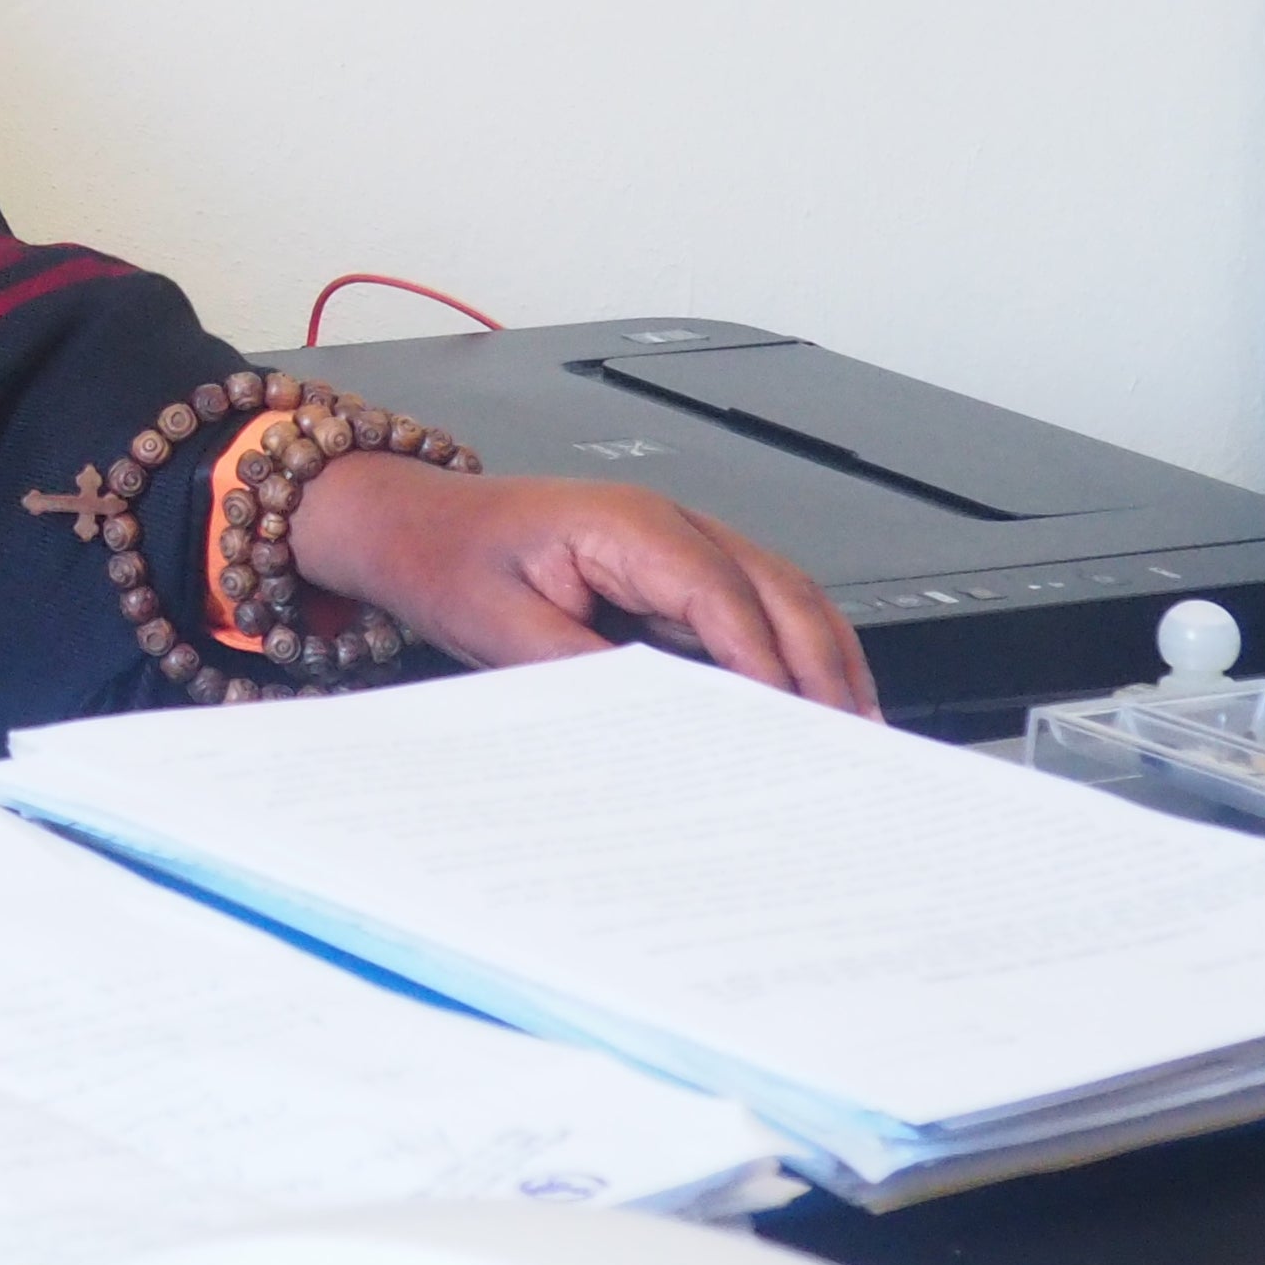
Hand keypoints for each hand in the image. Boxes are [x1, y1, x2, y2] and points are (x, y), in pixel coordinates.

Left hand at [284, 451, 879, 716]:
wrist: (408, 524)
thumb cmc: (446, 557)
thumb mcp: (499, 624)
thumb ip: (579, 668)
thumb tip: (653, 719)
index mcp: (628, 523)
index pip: (721, 592)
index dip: (764, 658)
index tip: (795, 720)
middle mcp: (668, 525)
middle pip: (776, 588)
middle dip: (821, 663)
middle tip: (853, 741)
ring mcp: (679, 545)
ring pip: (781, 595)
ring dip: (822, 658)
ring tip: (855, 730)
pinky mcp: (675, 574)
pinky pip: (751, 610)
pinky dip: (790, 654)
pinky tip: (807, 705)